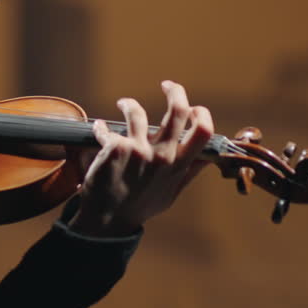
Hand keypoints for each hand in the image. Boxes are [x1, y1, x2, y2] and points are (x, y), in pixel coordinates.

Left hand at [68, 80, 214, 236]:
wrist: (106, 221)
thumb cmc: (139, 207)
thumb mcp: (171, 193)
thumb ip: (189, 173)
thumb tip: (208, 158)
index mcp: (178, 166)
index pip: (203, 132)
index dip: (202, 114)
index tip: (194, 108)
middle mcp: (162, 156)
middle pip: (177, 111)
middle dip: (175, 91)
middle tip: (168, 85)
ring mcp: (139, 151)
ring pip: (137, 112)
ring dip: (128, 104)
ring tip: (124, 104)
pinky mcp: (116, 148)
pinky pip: (108, 128)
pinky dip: (100, 128)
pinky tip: (98, 129)